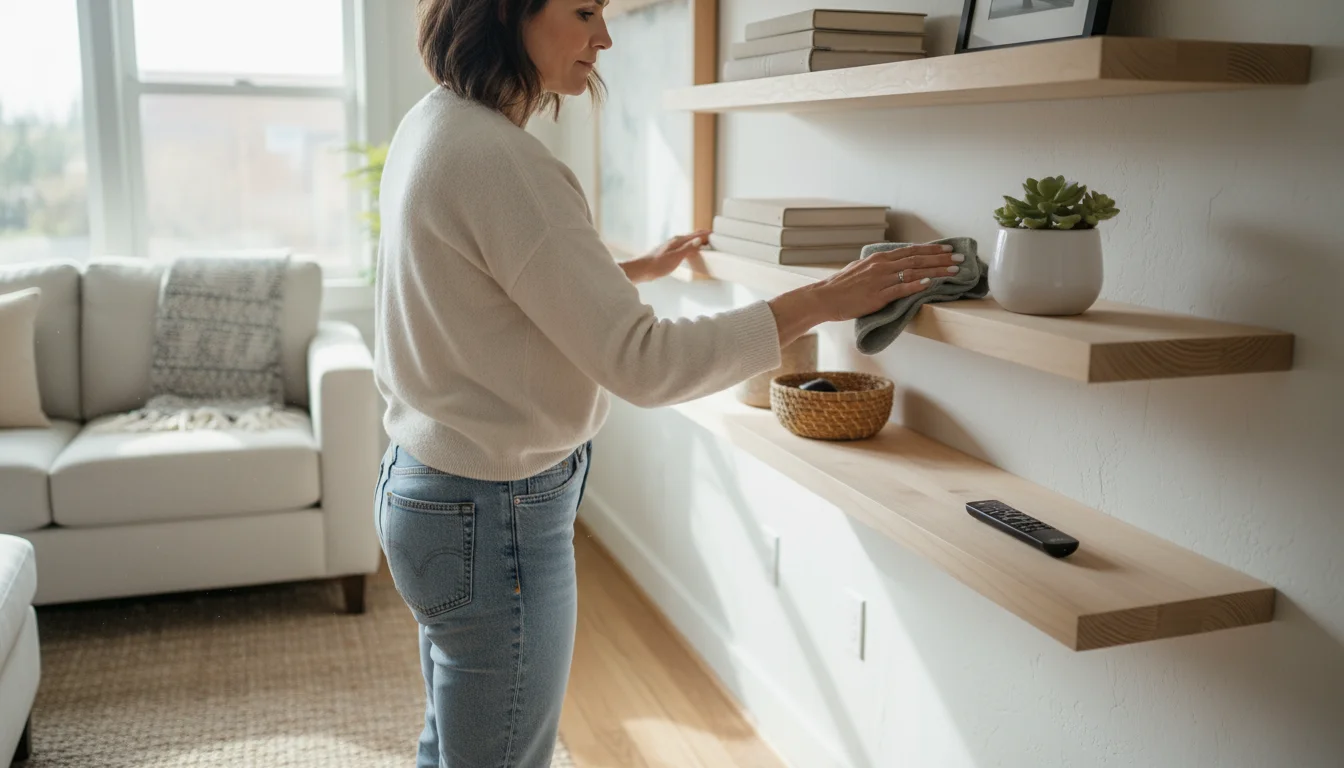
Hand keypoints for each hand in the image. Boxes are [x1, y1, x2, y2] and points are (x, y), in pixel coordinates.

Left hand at [622, 230, 711, 282]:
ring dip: (696, 241)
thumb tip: (699, 240)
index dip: (705, 234)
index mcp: (678, 241)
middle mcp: (674, 241)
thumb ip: (688, 248)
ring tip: (704, 244)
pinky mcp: (667, 252)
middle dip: (702, 236)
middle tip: (713, 238)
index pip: (695, 235)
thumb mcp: (675, 257)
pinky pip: (682, 247)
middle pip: (691, 236)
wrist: (641, 269)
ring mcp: (670, 246)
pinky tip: (689, 252)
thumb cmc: (657, 265)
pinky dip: (689, 247)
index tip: (715, 234)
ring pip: (687, 241)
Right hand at [767, 244, 964, 345]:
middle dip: (941, 258)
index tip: (948, 250)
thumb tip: (893, 266)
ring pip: (913, 272)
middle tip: (960, 258)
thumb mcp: (861, 270)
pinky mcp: (877, 296)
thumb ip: (878, 267)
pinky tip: (929, 284)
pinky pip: (900, 289)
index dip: (932, 250)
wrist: (824, 297)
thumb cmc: (841, 287)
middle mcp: (882, 265)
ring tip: (953, 271)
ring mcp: (880, 280)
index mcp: (879, 258)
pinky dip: (916, 285)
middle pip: (917, 259)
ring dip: (935, 271)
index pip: (911, 251)